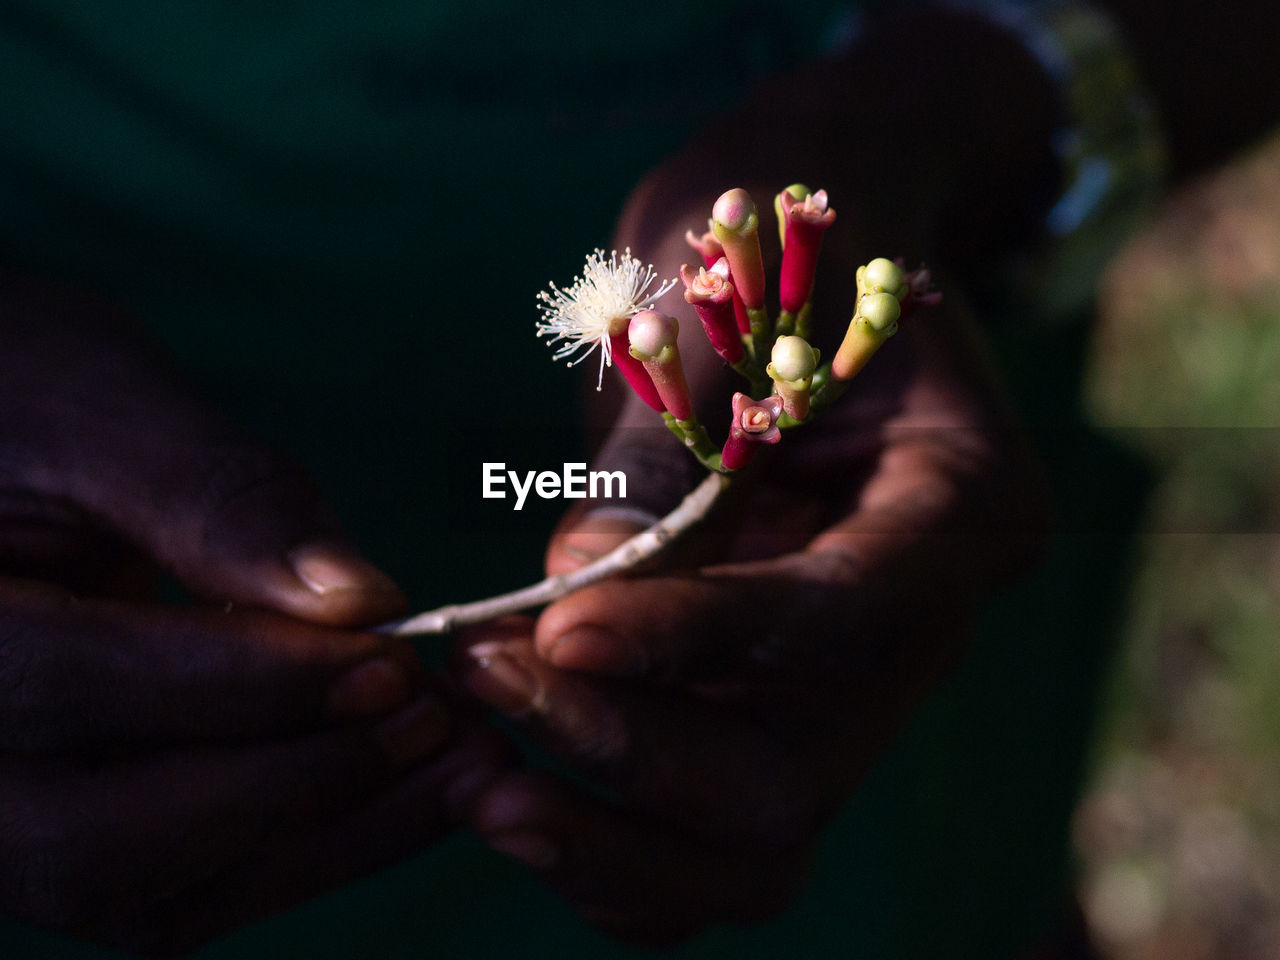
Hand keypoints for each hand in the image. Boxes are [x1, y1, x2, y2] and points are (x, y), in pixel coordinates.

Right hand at [0, 274, 510, 952]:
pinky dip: (306, 843)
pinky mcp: (65, 829)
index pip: (68, 689)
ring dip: (325, 833)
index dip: (243, 684)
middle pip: (100, 838)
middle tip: (440, 721)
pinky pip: (181, 881)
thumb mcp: (96, 406)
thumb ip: (216, 499)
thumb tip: (356, 597)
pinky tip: (413, 784)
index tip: (389, 657)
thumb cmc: (15, 391)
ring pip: (148, 888)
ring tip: (460, 763)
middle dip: (295, 782)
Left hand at [454, 221, 1045, 942]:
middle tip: (486, 693)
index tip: (553, 629)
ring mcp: (852, 683)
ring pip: (762, 839)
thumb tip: (575, 589)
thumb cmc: (767, 249)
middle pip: (803, 771)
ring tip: (479, 787)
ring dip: (614, 840)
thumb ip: (660, 457)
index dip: (700, 637)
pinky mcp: (778, 706)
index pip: (845, 615)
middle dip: (633, 756)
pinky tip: (516, 796)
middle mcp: (926, 624)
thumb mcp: (716, 312)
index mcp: (961, 504)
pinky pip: (713, 833)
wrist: (804, 261)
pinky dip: (617, 844)